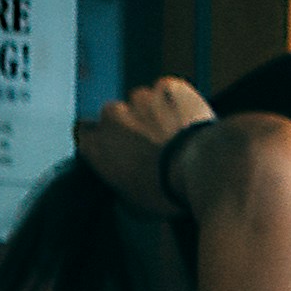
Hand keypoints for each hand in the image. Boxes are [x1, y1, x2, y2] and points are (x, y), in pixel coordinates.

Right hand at [76, 78, 221, 212]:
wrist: (203, 170)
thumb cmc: (169, 192)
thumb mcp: (133, 204)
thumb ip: (119, 185)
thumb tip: (124, 188)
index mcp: (94, 144)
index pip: (87, 134)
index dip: (108, 140)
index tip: (123, 148)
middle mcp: (110, 115)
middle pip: (116, 114)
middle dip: (133, 125)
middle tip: (158, 144)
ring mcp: (139, 97)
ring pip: (145, 101)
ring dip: (158, 113)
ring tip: (181, 135)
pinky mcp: (168, 87)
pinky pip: (172, 91)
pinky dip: (181, 102)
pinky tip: (192, 121)